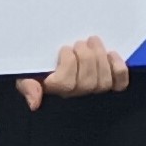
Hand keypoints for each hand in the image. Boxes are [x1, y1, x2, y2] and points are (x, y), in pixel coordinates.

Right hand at [15, 35, 130, 109]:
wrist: (54, 63)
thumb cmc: (39, 68)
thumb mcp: (26, 73)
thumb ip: (27, 85)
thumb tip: (34, 102)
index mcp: (55, 90)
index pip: (65, 84)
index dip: (68, 64)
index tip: (65, 49)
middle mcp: (76, 94)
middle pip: (87, 83)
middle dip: (86, 58)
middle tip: (81, 43)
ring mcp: (93, 92)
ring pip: (103, 82)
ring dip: (101, 58)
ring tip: (93, 42)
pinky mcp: (110, 86)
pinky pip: (119, 83)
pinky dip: (119, 68)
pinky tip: (111, 55)